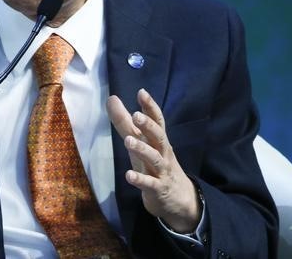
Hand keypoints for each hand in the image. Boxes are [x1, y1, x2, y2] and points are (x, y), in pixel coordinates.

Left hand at [107, 88, 200, 232]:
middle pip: (158, 136)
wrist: (179, 198)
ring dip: (142, 149)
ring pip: (154, 158)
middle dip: (148, 126)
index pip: (157, 120)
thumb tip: (112, 98)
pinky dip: (140, 179)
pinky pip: (150, 184)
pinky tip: (129, 175)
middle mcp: (162, 152)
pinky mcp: (158, 189)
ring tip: (128, 141)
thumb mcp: (141, 142)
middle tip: (136, 116)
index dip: (150, 107)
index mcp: (158, 140)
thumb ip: (125, 122)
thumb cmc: (155, 164)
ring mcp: (162, 171)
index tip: (142, 92)